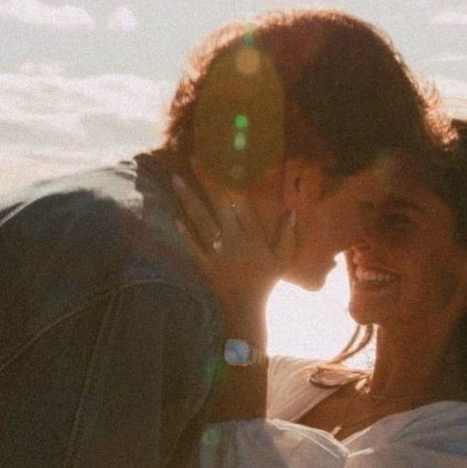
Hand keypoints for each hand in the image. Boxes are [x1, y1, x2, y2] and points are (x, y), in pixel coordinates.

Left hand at [172, 171, 294, 313]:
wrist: (246, 309)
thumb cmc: (266, 282)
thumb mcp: (282, 259)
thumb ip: (287, 235)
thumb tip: (292, 211)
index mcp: (254, 236)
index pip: (240, 203)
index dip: (230, 182)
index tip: (222, 163)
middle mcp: (235, 240)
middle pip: (218, 204)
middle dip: (205, 180)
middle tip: (193, 158)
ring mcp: (218, 252)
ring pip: (202, 220)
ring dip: (188, 199)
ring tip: (176, 179)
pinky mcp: (205, 264)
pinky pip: (193, 246)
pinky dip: (184, 233)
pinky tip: (174, 217)